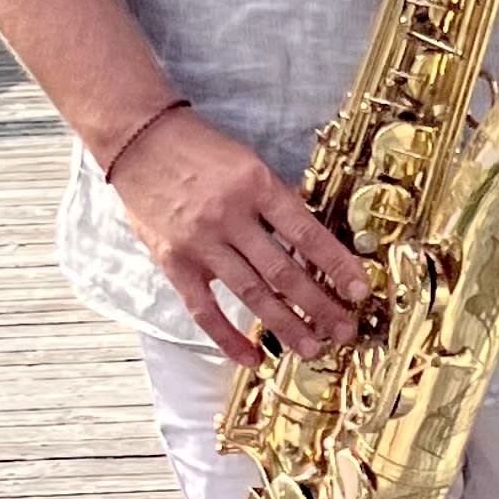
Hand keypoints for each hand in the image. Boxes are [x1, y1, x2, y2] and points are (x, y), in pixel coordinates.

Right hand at [111, 109, 369, 368]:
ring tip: (312, 347)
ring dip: (285, 326)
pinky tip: (253, 357)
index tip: (359, 289)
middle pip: (283, 272)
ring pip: (251, 294)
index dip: (337, 265)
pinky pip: (204, 309)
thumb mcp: (248, 162)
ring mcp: (200, 243)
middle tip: (345, 330)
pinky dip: (228, 338)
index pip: (306, 234)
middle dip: (320, 305)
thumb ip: (276, 200)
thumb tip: (312, 241)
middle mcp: (230, 217)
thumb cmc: (199, 149)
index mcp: (256, 186)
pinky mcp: (174, 263)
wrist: (139, 140)